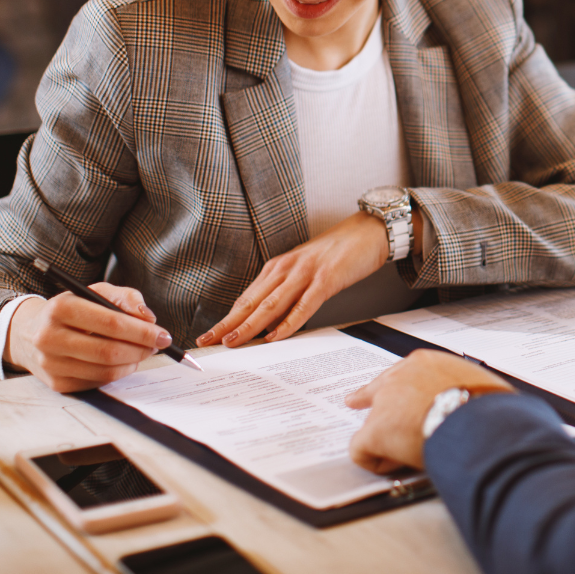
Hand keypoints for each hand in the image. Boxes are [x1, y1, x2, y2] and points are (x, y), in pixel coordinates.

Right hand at [7, 282, 169, 392]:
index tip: (163, 334)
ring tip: (140, 352)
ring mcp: (50, 364)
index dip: (142, 332)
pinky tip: (121, 362)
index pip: (111, 324)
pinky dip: (117, 373)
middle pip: (109, 351)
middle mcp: (49, 337)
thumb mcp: (95, 292)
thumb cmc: (72, 310)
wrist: (30, 332)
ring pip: (105, 370)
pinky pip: (97, 382)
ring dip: (132, 363)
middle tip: (156, 345)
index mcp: (60, 308)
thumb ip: (126, 298)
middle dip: (141, 349)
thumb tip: (148, 318)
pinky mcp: (56, 383)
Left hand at [196, 209, 414, 348]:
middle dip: (227, 324)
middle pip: (251, 302)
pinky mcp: (326, 279)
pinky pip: (303, 305)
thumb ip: (287, 292)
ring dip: (249, 325)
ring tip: (232, 342)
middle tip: (206, 342)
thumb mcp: (304, 271)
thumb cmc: (337, 253)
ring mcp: (305, 273)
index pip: (246, 299)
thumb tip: (270, 322)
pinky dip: (287, 322)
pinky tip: (275, 336)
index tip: (209, 335)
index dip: (226, 319)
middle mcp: (285, 269)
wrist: (368, 231)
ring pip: (270, 305)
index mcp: (278, 268)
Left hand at [345, 350, 513, 472]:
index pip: (403, 372)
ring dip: (389, 439)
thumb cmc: (489, 409)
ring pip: (375, 424)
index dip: (395, 384)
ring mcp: (385, 403)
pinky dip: (375, 461)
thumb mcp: (480, 385)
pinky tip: (393, 466)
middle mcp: (401, 377)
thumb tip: (477, 403)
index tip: (388, 387)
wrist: (480, 424)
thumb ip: (465, 389)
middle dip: (366, 398)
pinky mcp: (375, 431)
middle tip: (354, 401)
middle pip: (377, 389)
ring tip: (413, 454)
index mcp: (426, 363)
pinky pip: (361, 450)